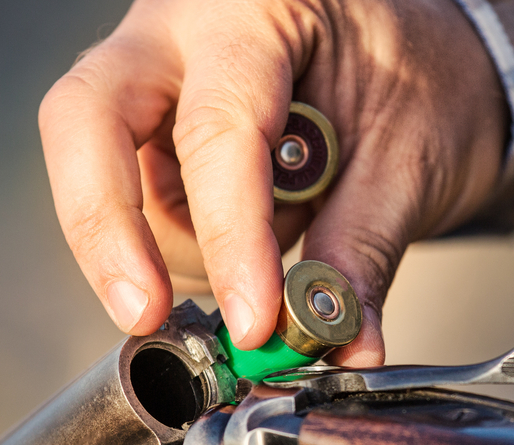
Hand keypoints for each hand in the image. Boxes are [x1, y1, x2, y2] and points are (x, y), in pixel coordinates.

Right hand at [39, 0, 506, 365]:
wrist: (425, 61)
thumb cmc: (421, 81)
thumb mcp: (408, 161)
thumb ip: (359, 251)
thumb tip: (337, 342)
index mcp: (255, 9)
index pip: (217, 128)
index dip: (229, 235)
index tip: (253, 319)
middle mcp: (180, 29)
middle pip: (88, 122)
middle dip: (110, 231)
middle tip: (146, 314)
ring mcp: (152, 76)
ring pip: (113, 178)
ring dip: (177, 249)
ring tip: (270, 255)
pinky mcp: (147, 126)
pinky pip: (138, 201)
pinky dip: (185, 248)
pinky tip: (245, 246)